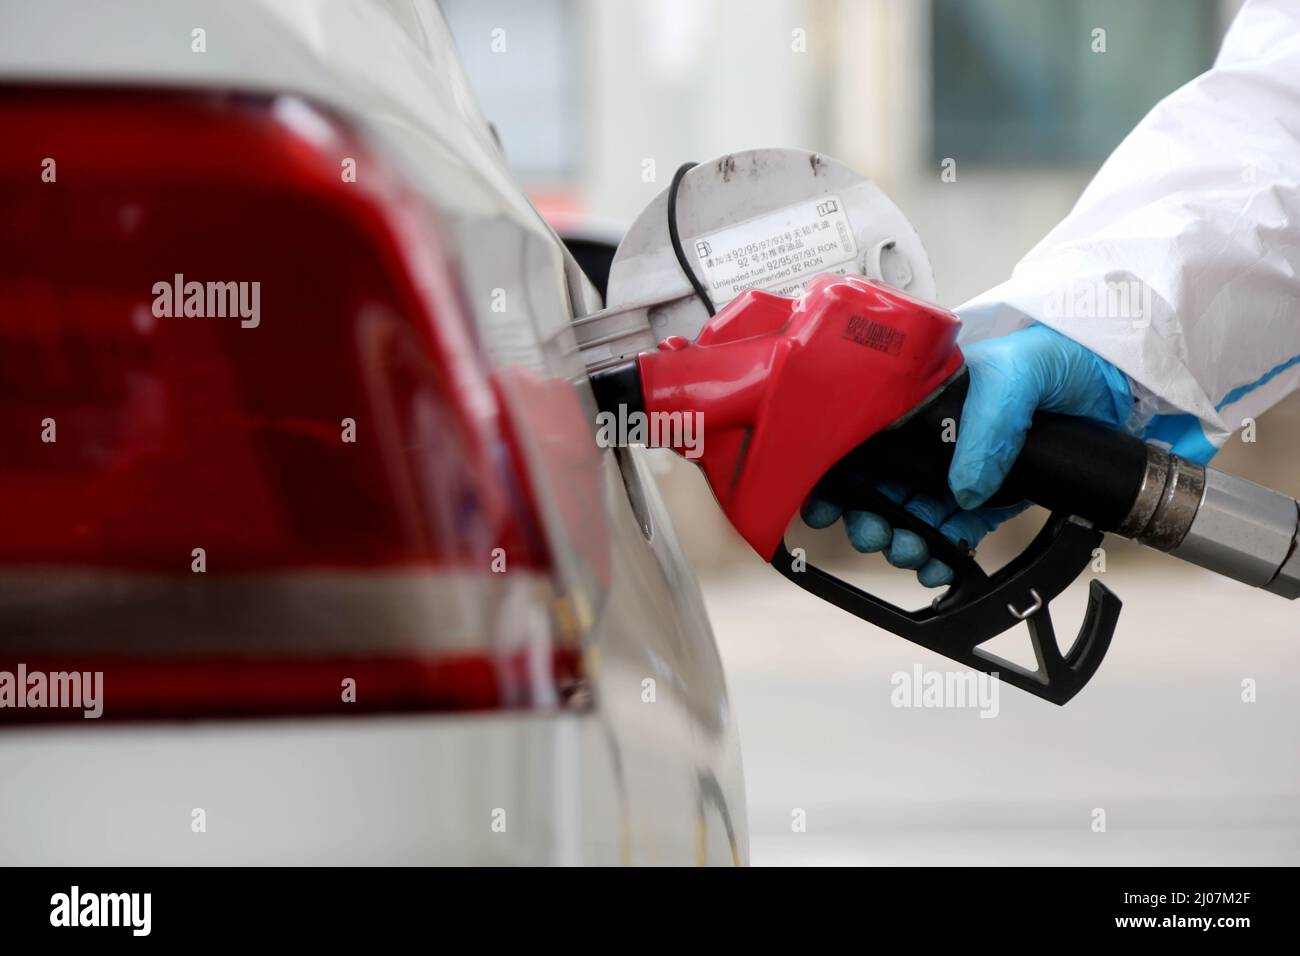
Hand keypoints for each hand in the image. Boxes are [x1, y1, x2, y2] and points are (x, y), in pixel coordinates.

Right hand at [803, 323, 1132, 585]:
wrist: (1120, 377)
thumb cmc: (1061, 354)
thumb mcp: (1016, 374)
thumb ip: (987, 425)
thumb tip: (964, 487)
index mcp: (925, 397)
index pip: (867, 439)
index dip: (840, 472)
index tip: (824, 502)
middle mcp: (936, 433)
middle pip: (882, 483)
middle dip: (868, 515)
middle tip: (874, 535)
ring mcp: (963, 467)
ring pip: (913, 513)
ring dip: (902, 539)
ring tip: (908, 553)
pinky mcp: (992, 496)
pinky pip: (955, 530)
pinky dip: (941, 553)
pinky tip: (936, 565)